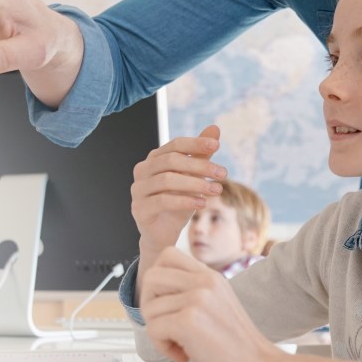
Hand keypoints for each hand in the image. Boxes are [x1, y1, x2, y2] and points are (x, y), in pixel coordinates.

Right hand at [131, 125, 225, 259]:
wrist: (164, 233)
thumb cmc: (178, 201)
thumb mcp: (193, 177)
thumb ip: (201, 154)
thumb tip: (215, 128)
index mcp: (154, 159)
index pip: (175, 145)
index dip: (195, 143)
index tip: (217, 145)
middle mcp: (143, 170)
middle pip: (171, 161)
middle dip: (200, 166)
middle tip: (223, 173)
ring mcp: (138, 189)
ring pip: (167, 180)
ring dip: (196, 184)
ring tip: (216, 190)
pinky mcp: (139, 208)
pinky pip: (163, 201)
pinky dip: (185, 201)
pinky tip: (202, 203)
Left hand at [138, 246, 283, 361]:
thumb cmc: (239, 348)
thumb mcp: (219, 305)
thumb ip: (196, 292)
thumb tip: (158, 293)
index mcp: (212, 277)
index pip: (167, 256)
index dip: (158, 282)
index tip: (168, 305)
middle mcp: (205, 282)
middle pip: (151, 277)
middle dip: (150, 306)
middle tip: (168, 326)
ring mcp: (197, 300)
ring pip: (149, 308)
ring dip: (159, 333)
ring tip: (182, 345)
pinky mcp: (188, 322)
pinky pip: (153, 329)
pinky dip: (163, 347)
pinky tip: (184, 355)